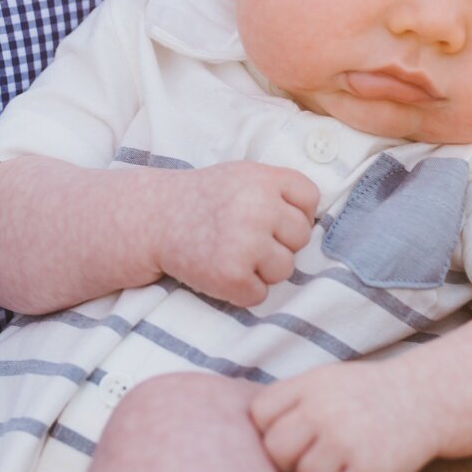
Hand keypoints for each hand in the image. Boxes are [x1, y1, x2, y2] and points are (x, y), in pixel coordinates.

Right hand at [151, 162, 318, 307]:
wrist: (152, 219)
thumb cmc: (207, 200)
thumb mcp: (245, 177)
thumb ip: (282, 191)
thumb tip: (319, 224)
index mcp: (265, 180)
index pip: (310, 200)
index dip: (293, 212)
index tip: (267, 216)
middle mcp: (258, 209)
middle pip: (301, 238)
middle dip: (278, 242)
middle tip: (243, 237)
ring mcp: (245, 243)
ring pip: (285, 270)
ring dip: (262, 269)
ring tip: (231, 253)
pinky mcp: (230, 276)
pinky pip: (259, 294)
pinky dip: (242, 290)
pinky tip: (220, 271)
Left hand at [251, 363, 438, 471]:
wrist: (430, 397)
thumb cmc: (369, 396)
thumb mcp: (327, 381)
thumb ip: (288, 403)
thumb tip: (238, 450)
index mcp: (311, 385)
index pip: (260, 417)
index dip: (275, 429)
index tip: (300, 430)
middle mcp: (325, 411)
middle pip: (277, 452)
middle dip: (294, 459)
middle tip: (323, 451)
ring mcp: (348, 442)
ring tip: (349, 458)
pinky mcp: (370, 471)